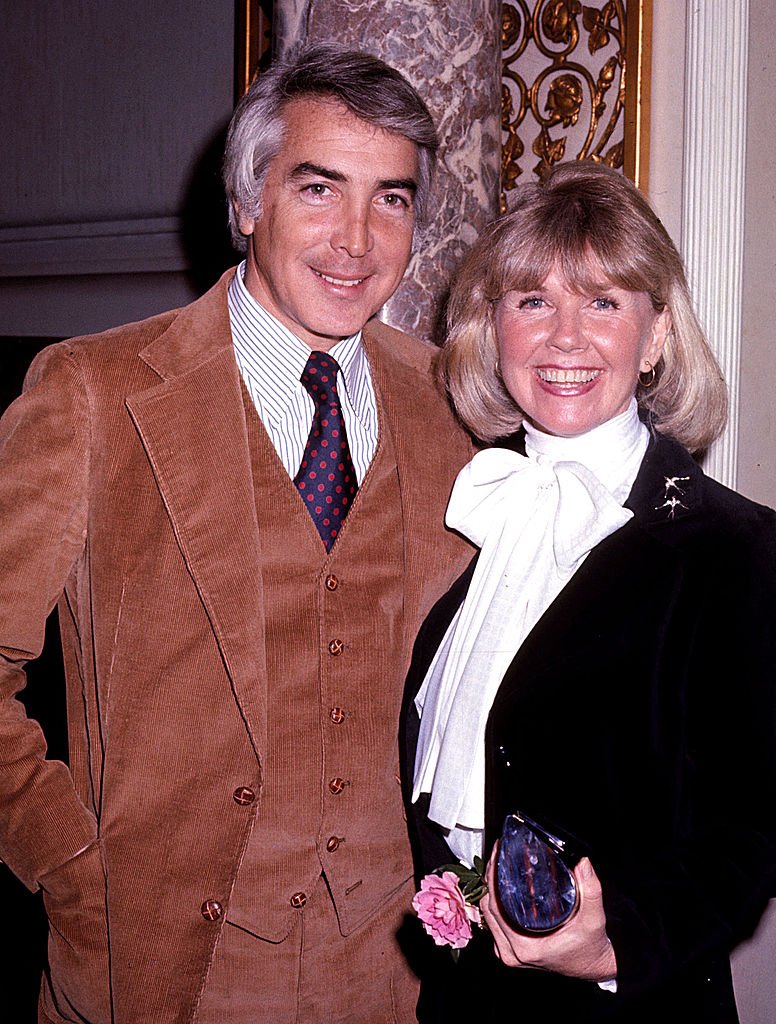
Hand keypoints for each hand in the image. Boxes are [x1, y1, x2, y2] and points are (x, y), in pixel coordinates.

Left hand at [480, 845, 616, 981]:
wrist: (592, 964)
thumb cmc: (590, 946)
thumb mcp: (593, 917)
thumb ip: (590, 888)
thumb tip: (582, 862)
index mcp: (526, 947)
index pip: (495, 907)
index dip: (492, 878)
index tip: (497, 857)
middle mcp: (513, 953)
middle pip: (488, 909)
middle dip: (490, 880)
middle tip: (498, 857)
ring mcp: (509, 954)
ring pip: (487, 917)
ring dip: (490, 892)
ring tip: (498, 869)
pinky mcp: (510, 952)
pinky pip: (493, 925)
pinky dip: (494, 906)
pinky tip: (500, 890)